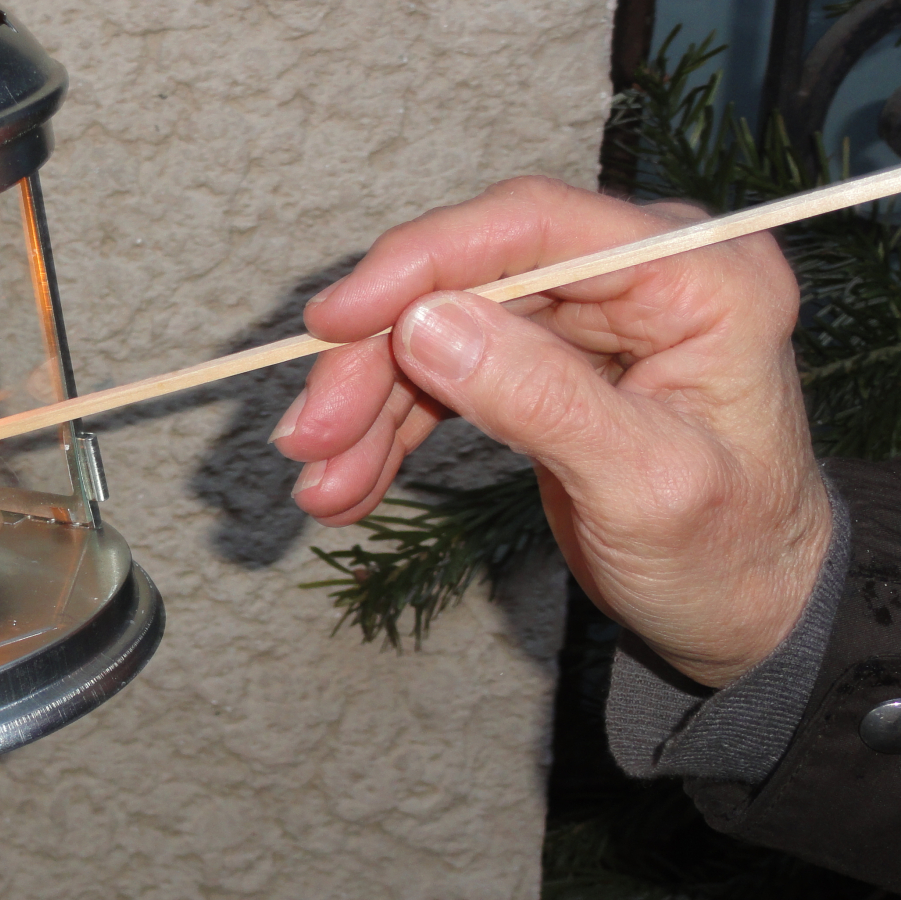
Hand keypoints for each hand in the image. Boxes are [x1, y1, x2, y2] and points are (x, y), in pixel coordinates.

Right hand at [271, 177, 831, 687]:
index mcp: (694, 276)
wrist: (748, 611)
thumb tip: (425, 325)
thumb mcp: (644, 485)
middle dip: (376, 360)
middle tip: (312, 434)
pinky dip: (389, 430)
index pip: (533, 226)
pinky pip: (443, 376)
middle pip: (466, 282)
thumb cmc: (731, 554)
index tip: (336, 320)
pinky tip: (351, 484)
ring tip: (323, 484)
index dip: (421, 262)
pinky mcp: (542, 361)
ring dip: (368, 407)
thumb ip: (541, 399)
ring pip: (438, 331)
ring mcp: (583, 317)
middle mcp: (635, 275)